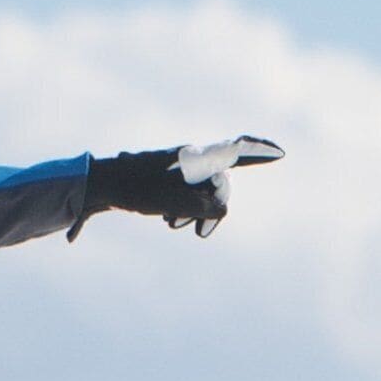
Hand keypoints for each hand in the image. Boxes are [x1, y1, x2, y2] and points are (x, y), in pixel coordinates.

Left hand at [86, 136, 283, 236]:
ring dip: (193, 210)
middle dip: (212, 207)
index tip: (280, 152)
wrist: (99, 183)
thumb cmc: (138, 189)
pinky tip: (165, 217)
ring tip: (171, 222)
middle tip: (195, 231)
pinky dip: (182, 207)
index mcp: (197, 157)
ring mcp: (178, 165)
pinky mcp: (165, 175)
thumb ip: (209, 206)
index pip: (236, 149)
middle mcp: (190, 157)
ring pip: (200, 191)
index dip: (260, 151)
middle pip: (218, 183)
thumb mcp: (179, 203)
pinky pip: (185, 193)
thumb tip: (221, 209)